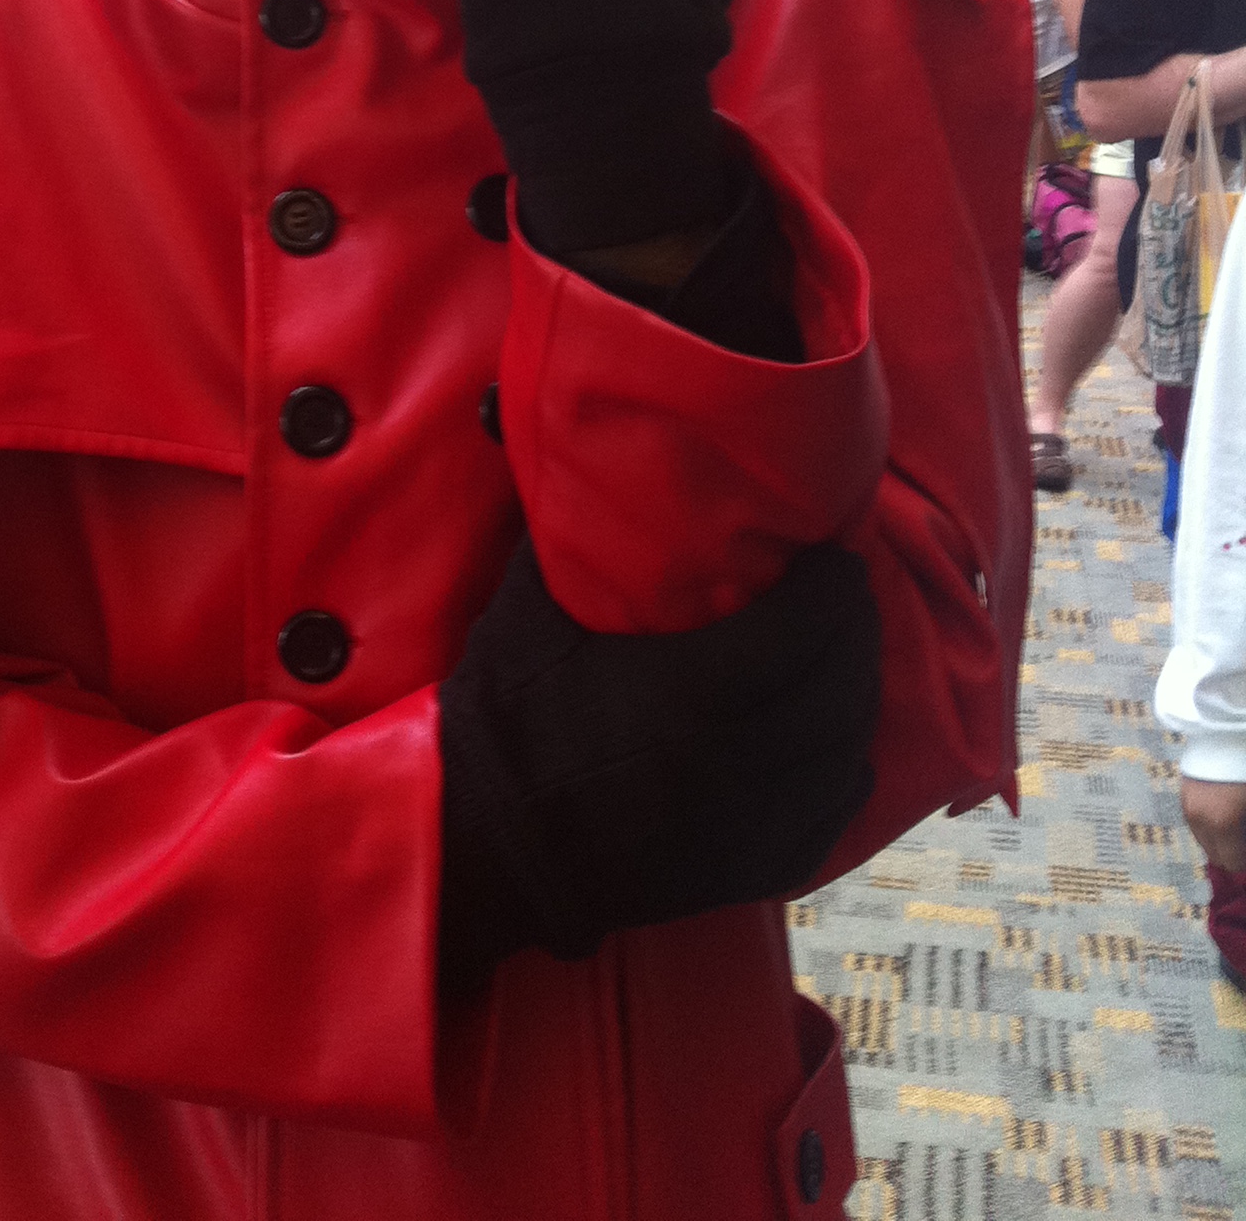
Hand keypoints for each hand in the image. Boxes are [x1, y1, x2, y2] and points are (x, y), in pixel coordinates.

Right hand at [438, 539, 879, 990]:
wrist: (485, 844)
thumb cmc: (506, 719)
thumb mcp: (528, 616)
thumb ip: (569, 546)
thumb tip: (587, 473)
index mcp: (685, 691)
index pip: (797, 633)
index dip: (831, 592)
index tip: (840, 560)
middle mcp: (731, 760)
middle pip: (833, 691)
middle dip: (855, 637)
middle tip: (853, 599)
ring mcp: (740, 825)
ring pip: (839, 757)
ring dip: (858, 702)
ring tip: (853, 663)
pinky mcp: (737, 871)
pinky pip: (823, 824)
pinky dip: (844, 781)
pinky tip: (845, 754)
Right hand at [1183, 776, 1245, 873]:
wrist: (1225, 728)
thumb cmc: (1244, 768)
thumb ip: (1244, 830)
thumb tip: (1243, 842)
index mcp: (1220, 824)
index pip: (1232, 862)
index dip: (1244, 860)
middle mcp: (1198, 818)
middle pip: (1214, 853)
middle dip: (1232, 851)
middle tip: (1243, 839)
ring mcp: (1187, 802)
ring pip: (1203, 836)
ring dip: (1220, 838)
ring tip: (1236, 824)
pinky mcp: (1184, 789)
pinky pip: (1196, 819)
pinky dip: (1211, 823)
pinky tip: (1225, 810)